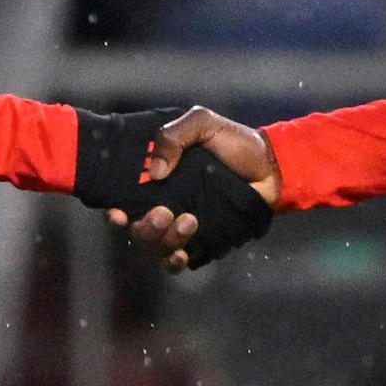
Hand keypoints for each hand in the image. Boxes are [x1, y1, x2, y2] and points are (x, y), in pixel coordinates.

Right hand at [113, 106, 281, 271]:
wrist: (271, 166)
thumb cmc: (235, 143)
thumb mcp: (203, 124)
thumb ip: (174, 137)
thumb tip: (156, 173)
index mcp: (158, 179)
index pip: (124, 200)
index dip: (115, 212)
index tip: (118, 213)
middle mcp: (164, 204)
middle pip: (138, 229)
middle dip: (145, 227)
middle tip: (164, 212)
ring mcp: (181, 226)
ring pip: (156, 247)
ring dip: (165, 239)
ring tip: (190, 221)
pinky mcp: (201, 242)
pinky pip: (177, 261)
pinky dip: (175, 261)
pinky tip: (183, 254)